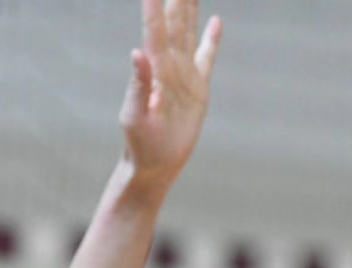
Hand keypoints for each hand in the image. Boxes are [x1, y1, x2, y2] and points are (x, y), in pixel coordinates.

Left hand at [120, 0, 221, 193]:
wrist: (155, 166)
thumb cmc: (139, 145)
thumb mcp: (135, 117)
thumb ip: (137, 85)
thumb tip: (137, 52)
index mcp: (153, 69)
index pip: (154, 28)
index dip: (155, 5)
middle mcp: (168, 66)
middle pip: (174, 21)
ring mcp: (184, 75)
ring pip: (188, 32)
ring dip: (190, 7)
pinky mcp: (198, 88)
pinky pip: (207, 58)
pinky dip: (211, 40)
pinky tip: (216, 22)